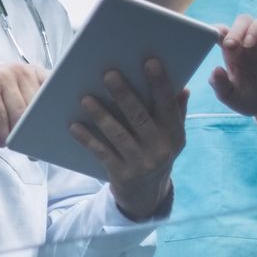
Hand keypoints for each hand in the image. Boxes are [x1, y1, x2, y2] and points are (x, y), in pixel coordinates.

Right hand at [0, 62, 49, 147]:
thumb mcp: (13, 97)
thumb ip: (30, 106)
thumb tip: (45, 134)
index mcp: (32, 72)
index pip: (53, 89)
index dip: (57, 109)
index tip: (57, 128)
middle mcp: (20, 71)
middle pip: (36, 106)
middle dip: (35, 130)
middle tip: (34, 149)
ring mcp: (4, 77)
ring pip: (19, 113)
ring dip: (17, 134)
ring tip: (14, 145)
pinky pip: (0, 116)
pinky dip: (1, 133)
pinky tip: (1, 141)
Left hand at [69, 59, 187, 221]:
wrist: (147, 195)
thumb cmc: (157, 154)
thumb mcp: (172, 137)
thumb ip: (177, 113)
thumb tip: (183, 88)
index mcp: (175, 134)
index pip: (168, 105)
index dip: (160, 83)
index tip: (150, 61)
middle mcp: (160, 149)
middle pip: (140, 117)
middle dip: (124, 94)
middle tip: (109, 74)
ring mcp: (140, 163)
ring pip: (118, 135)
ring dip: (101, 115)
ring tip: (86, 98)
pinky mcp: (121, 174)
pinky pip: (102, 153)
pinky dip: (88, 139)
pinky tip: (74, 126)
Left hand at [210, 13, 256, 126]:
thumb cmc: (249, 100)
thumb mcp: (231, 98)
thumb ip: (220, 86)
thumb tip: (215, 70)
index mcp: (235, 53)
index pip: (225, 32)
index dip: (218, 29)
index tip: (214, 36)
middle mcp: (252, 45)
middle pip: (246, 20)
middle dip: (238, 27)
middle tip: (232, 44)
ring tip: (249, 44)